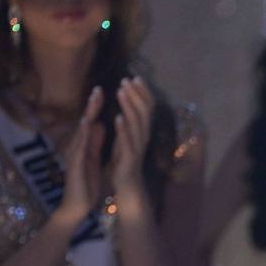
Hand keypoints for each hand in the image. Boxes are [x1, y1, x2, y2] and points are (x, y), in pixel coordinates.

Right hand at [55, 86, 104, 230]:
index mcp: (84, 146)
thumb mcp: (93, 159)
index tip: (104, 92)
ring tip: (93, 101)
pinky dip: (82, 135)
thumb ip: (95, 142)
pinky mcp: (74, 165)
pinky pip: (79, 147)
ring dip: (86, 115)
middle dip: (92, 106)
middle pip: (84, 122)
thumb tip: (99, 124)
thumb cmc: (85, 183)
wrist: (77, 206)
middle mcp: (77, 147)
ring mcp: (74, 155)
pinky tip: (86, 124)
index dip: (96, 108)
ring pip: (80, 132)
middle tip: (99, 89)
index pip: (90, 123)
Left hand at [110, 76, 154, 198]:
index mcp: (142, 132)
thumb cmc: (125, 163)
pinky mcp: (129, 159)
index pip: (147, 108)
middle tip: (127, 79)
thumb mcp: (127, 139)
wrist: (127, 188)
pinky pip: (127, 142)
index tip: (136, 77)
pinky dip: (124, 129)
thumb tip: (127, 106)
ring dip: (129, 105)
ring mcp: (137, 148)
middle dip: (136, 94)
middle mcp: (143, 138)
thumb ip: (128, 123)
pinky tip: (118, 116)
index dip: (143, 92)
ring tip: (122, 90)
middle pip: (144, 112)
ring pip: (136, 123)